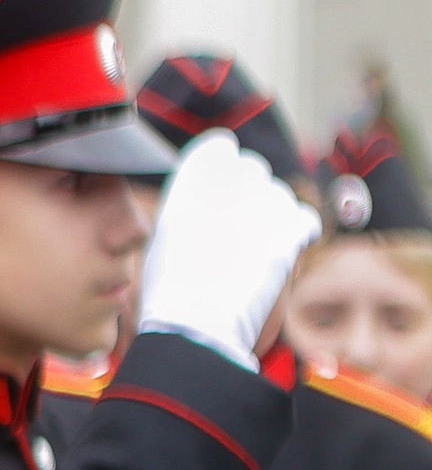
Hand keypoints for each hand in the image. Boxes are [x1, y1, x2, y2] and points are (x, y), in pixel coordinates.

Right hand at [138, 130, 320, 368]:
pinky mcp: (292, 229)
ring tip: (250, 249)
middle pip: (253, 169)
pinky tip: (280, 253)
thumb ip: (190, 202)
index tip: (215, 193)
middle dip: (247, 193)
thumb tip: (209, 200)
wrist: (196, 322)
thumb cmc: (170, 285)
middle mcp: (231, 177)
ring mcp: (266, 201)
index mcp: (193, 174)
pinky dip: (295, 235)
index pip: (221, 148)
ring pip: (279, 196)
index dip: (219, 170)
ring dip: (270, 215)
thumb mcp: (164, 230)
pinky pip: (305, 220)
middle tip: (233, 228)